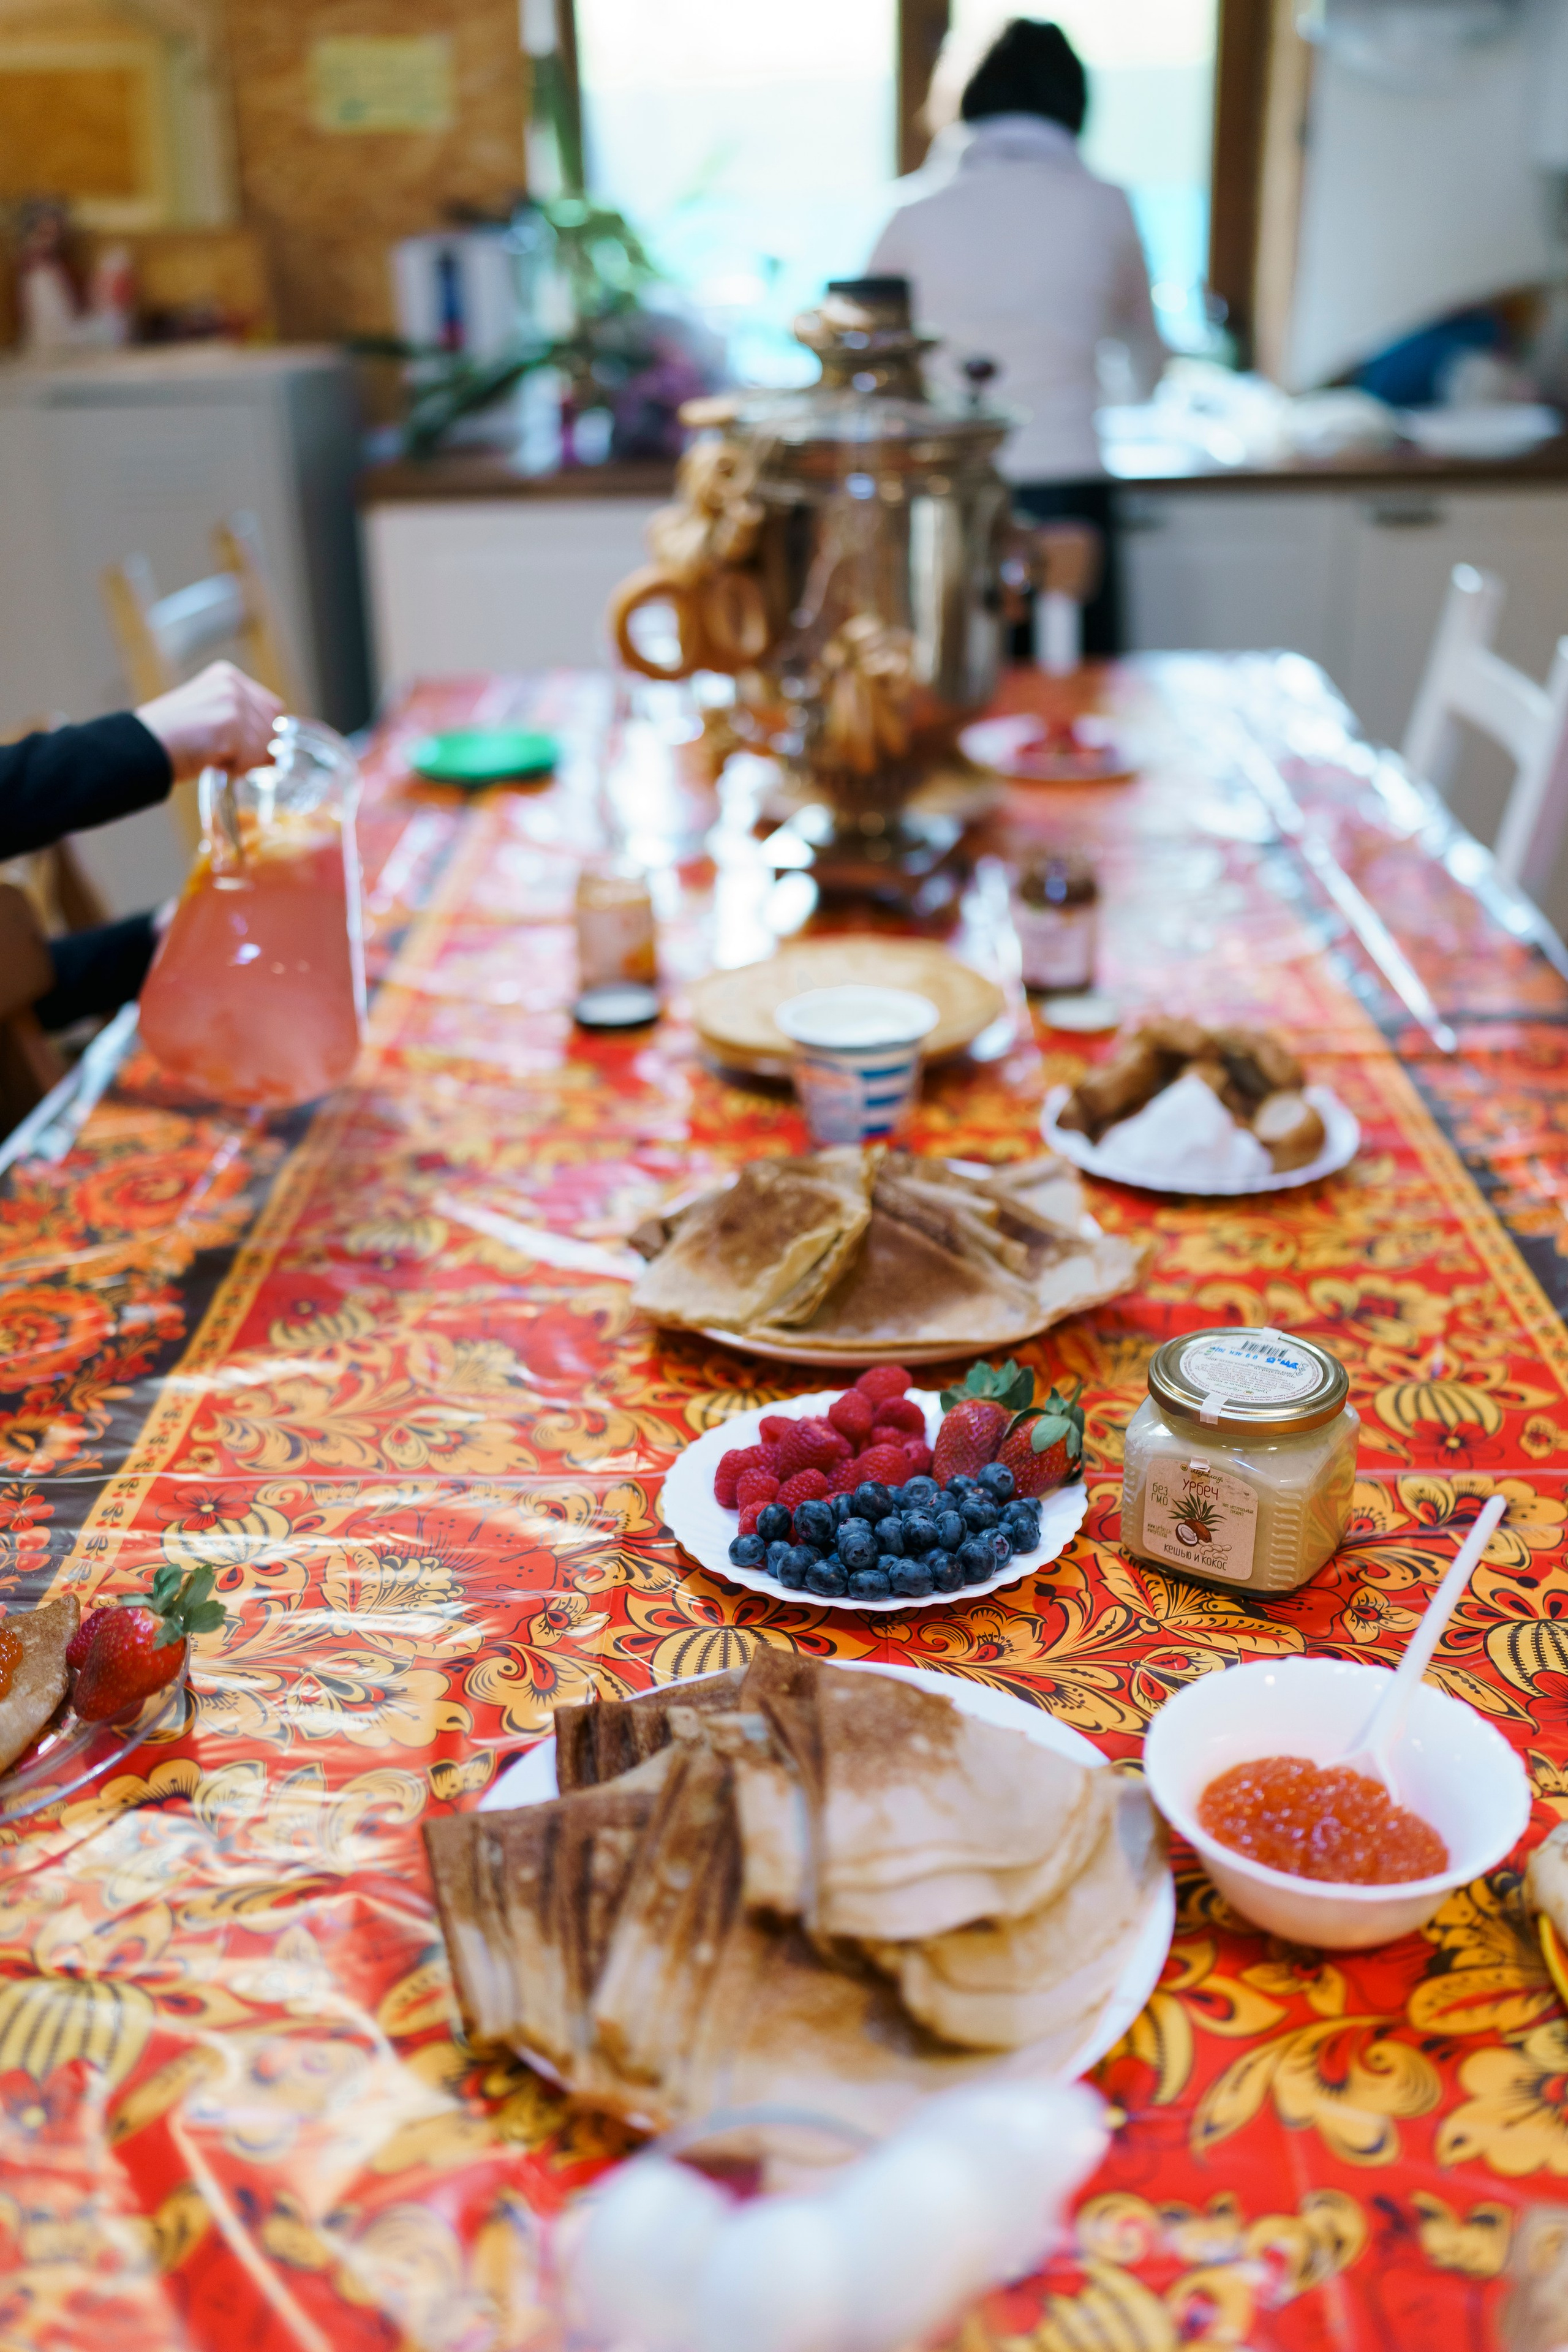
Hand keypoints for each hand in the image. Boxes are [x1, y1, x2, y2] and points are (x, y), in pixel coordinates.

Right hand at [136, 662, 284, 780]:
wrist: (140, 747)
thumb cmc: (172, 739)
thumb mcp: (210, 715)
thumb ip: (242, 719)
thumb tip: (277, 749)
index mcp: (227, 677)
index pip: (273, 710)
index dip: (262, 736)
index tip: (236, 746)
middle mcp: (232, 684)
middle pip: (274, 728)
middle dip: (255, 749)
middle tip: (222, 753)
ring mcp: (231, 702)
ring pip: (265, 746)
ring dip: (243, 760)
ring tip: (213, 755)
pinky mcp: (229, 723)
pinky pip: (252, 759)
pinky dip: (235, 768)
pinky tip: (212, 760)